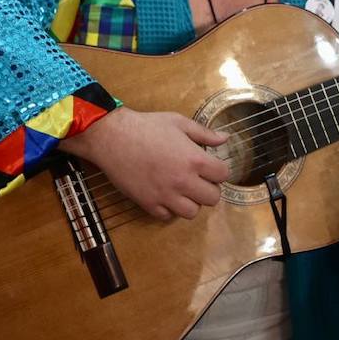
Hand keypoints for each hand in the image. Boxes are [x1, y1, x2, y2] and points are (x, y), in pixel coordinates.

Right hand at [62, 107, 229, 220]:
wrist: (113, 137)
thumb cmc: (147, 126)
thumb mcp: (179, 123)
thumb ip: (205, 133)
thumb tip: (225, 138)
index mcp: (195, 160)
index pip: (223, 175)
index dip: (219, 171)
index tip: (211, 167)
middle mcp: (184, 181)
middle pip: (213, 198)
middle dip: (209, 189)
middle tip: (199, 180)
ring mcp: (166, 195)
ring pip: (192, 212)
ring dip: (191, 202)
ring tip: (183, 190)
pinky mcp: (148, 204)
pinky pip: (167, 216)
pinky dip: (169, 209)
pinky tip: (165, 196)